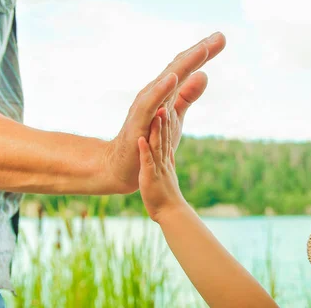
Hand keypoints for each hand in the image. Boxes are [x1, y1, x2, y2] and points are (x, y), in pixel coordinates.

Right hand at [103, 32, 225, 192]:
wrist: (125, 165)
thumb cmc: (149, 138)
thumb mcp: (175, 116)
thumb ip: (187, 96)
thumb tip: (204, 75)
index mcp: (165, 91)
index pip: (186, 67)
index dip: (203, 53)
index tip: (221, 38)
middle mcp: (155, 92)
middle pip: (179, 67)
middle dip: (199, 52)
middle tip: (220, 37)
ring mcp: (146, 104)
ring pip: (167, 80)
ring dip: (185, 65)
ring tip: (202, 50)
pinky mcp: (139, 120)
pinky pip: (151, 102)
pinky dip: (161, 89)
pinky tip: (173, 77)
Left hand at [138, 107, 187, 222]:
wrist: (170, 213)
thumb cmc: (166, 194)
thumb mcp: (167, 171)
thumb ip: (167, 159)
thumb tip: (168, 149)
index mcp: (165, 157)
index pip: (167, 134)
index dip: (167, 118)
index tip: (166, 101)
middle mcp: (163, 159)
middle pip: (164, 134)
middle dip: (164, 116)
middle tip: (166, 97)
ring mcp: (158, 167)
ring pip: (157, 145)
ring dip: (157, 129)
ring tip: (157, 112)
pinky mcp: (150, 177)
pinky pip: (147, 162)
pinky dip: (144, 151)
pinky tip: (140, 139)